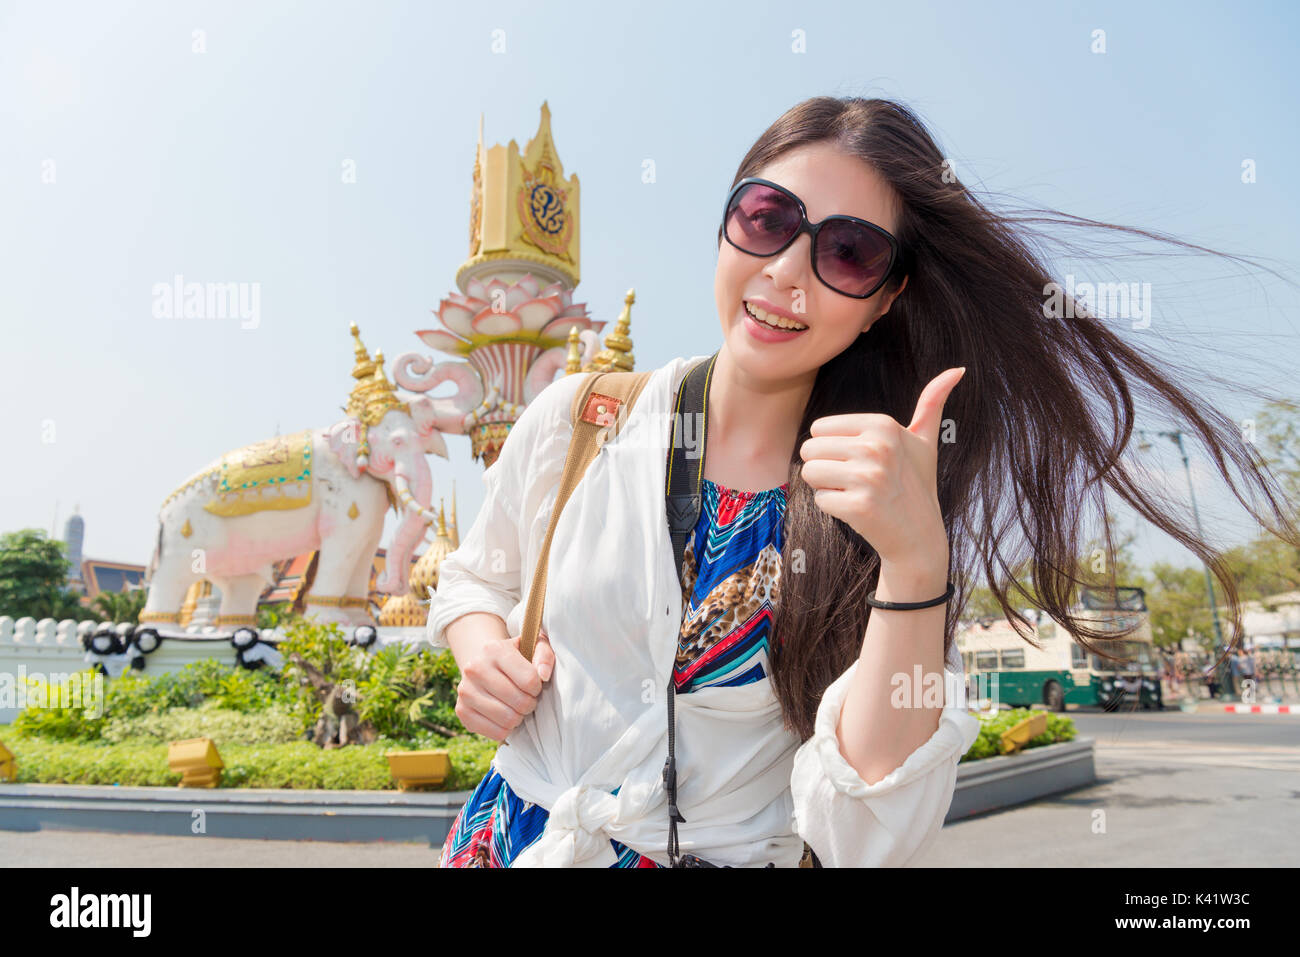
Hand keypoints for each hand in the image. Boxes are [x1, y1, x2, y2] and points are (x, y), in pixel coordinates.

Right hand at [454, 626, 554, 742]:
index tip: (534, 685)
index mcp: (493, 650)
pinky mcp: (461, 711)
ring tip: (517, 707)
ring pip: (508, 719)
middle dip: (530, 704)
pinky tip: (504, 716)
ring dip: (519, 717)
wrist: (484, 665)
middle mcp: (475, 668)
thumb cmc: (515, 658)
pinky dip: (506, 729)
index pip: (529, 680)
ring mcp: (465, 691)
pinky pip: (496, 732)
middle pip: (519, 701)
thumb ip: (545, 656)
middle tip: (527, 699)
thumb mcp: (534, 647)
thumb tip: (543, 675)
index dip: (538, 687)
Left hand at [798, 368, 965, 569]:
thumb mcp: (924, 442)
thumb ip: (932, 403)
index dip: (833, 449)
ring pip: (809, 473)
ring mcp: (868, 477)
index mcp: (884, 425)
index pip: (819, 428)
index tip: (862, 462)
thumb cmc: (915, 485)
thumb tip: (958, 369)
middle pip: (809, 449)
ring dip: (826, 487)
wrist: (919, 537)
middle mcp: (877, 447)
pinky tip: (858, 512)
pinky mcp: (859, 507)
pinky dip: (833, 509)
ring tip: (855, 493)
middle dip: (825, 468)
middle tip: (856, 481)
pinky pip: (819, 500)